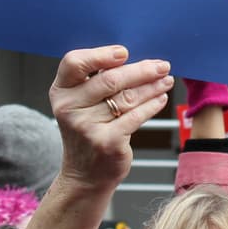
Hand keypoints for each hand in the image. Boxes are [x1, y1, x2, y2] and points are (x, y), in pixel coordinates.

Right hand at [49, 45, 173, 191]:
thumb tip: (137, 59)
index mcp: (61, 92)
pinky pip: (136, 116)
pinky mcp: (107, 142)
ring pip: (127, 97)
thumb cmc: (88, 131)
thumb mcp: (81, 104)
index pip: (74, 62)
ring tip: (166, 80)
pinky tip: (161, 98)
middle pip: (109, 79)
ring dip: (152, 86)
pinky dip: (152, 105)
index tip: (124, 53)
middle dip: (141, 70)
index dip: (100, 54)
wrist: (85, 175)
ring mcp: (87, 126)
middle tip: (161, 66)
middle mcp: (69, 108)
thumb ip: (97, 81)